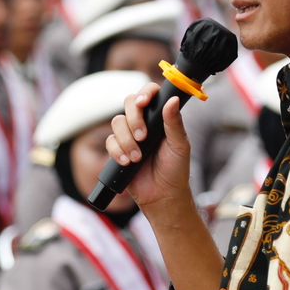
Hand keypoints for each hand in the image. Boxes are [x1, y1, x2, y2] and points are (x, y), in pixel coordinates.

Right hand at [105, 85, 193, 213]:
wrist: (163, 195)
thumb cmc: (175, 169)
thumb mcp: (180, 145)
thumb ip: (175, 123)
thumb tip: (173, 100)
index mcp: (160, 117)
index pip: (150, 94)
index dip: (145, 93)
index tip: (144, 103)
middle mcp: (143, 122)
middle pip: (129, 103)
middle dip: (133, 119)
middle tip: (143, 137)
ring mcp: (129, 135)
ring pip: (117, 122)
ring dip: (126, 140)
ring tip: (137, 158)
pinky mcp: (118, 150)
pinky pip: (110, 142)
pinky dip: (117, 151)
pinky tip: (127, 163)